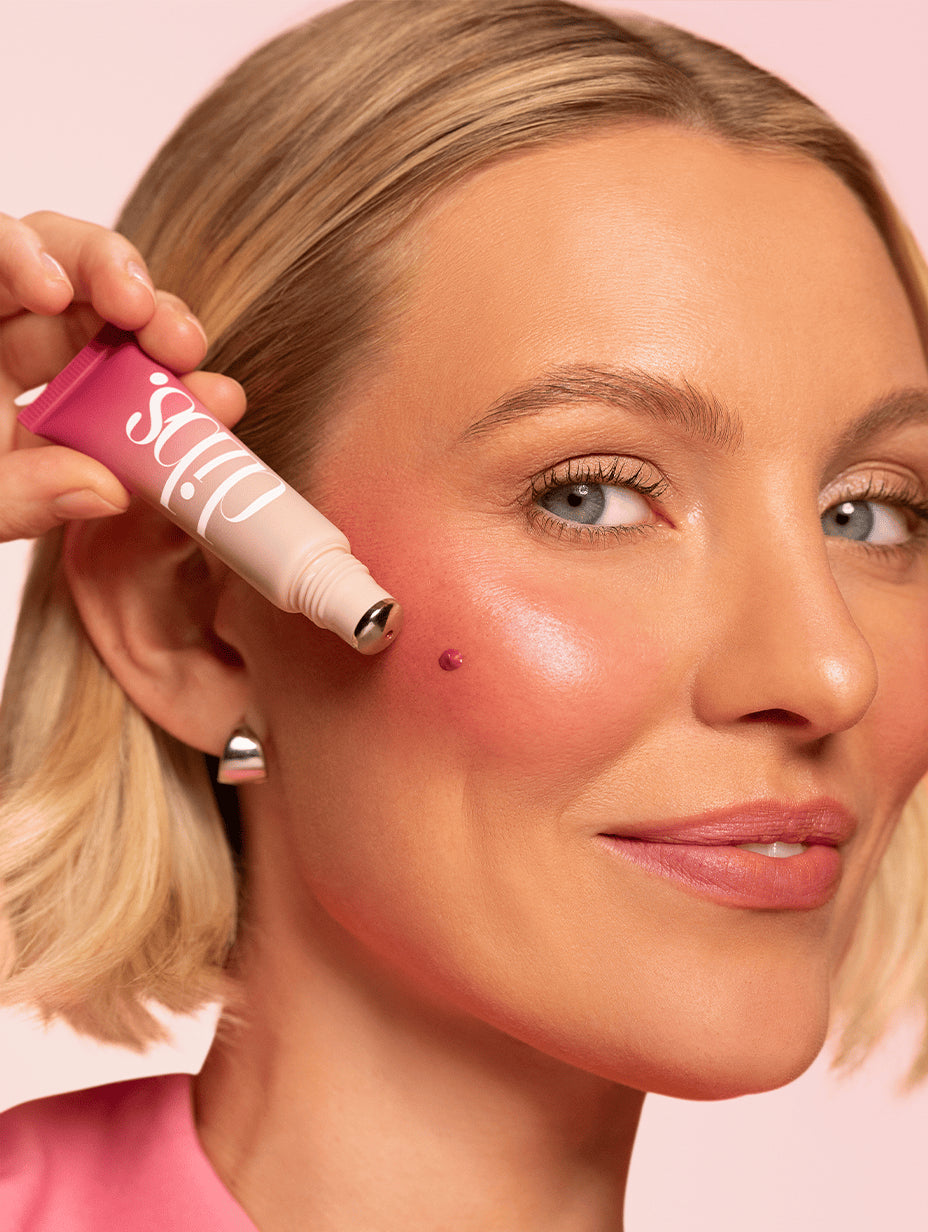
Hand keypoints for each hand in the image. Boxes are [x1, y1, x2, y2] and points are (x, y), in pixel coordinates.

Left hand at [0, 211, 245, 541]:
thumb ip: (15, 496)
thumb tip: (107, 488)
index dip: (25, 252)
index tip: (60, 292)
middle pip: (62, 271)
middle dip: (123, 288)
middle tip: (168, 332)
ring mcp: (26, 380)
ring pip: (102, 329)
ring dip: (161, 344)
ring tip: (201, 381)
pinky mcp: (61, 423)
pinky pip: (118, 398)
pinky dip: (163, 405)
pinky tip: (205, 413)